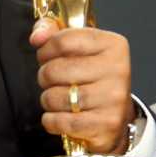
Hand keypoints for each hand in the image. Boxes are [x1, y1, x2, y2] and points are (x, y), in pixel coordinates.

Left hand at [30, 19, 134, 153]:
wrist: (116, 115)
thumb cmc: (92, 78)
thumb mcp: (77, 48)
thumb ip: (52, 32)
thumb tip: (38, 36)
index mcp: (112, 44)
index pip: (62, 41)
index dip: (45, 50)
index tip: (47, 57)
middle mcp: (117, 69)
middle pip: (55, 70)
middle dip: (45, 77)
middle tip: (54, 81)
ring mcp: (113, 98)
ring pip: (55, 97)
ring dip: (48, 100)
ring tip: (61, 98)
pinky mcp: (107, 123)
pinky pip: (61, 121)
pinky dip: (52, 121)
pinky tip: (61, 116)